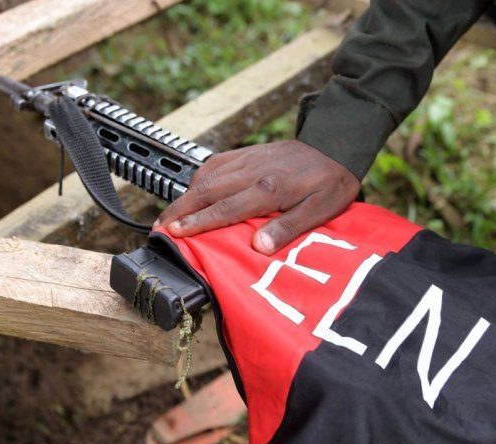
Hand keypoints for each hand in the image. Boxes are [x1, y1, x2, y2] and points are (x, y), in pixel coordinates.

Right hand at [156, 140, 359, 254]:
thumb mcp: (320, 210)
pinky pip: (216, 163)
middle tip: (159, 228)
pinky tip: (192, 189)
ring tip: (169, 215)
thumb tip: (259, 246)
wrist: (336, 145)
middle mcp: (252, 172)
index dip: (198, 222)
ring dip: (184, 196)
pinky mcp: (247, 152)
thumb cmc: (330, 182)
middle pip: (206, 191)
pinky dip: (199, 177)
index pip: (225, 208)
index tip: (174, 232)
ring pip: (207, 176)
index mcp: (268, 189)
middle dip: (179, 210)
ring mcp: (247, 159)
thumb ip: (289, 227)